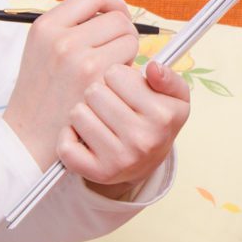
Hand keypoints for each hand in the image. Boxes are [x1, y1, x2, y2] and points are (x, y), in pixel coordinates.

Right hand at [2, 0, 140, 169]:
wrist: (28, 136)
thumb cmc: (41, 94)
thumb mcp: (42, 49)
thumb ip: (71, 26)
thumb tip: (113, 10)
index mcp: (46, 26)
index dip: (114, 2)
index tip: (118, 15)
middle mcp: (61, 39)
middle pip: (117, 18)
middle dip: (124, 33)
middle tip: (116, 53)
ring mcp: (79, 59)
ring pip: (128, 39)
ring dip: (127, 54)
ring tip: (108, 72)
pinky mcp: (95, 80)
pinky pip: (130, 64)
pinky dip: (127, 74)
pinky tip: (110, 87)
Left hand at [60, 58, 190, 192]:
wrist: (146, 162)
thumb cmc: (156, 121)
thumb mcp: (175, 97)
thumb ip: (168, 77)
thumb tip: (153, 67)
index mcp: (162, 115)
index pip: (115, 74)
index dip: (117, 77)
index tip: (124, 88)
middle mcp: (143, 139)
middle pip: (94, 91)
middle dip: (99, 93)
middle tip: (109, 104)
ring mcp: (120, 159)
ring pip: (78, 113)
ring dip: (84, 112)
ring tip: (98, 118)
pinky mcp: (99, 174)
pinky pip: (66, 146)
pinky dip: (68, 136)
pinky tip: (81, 134)